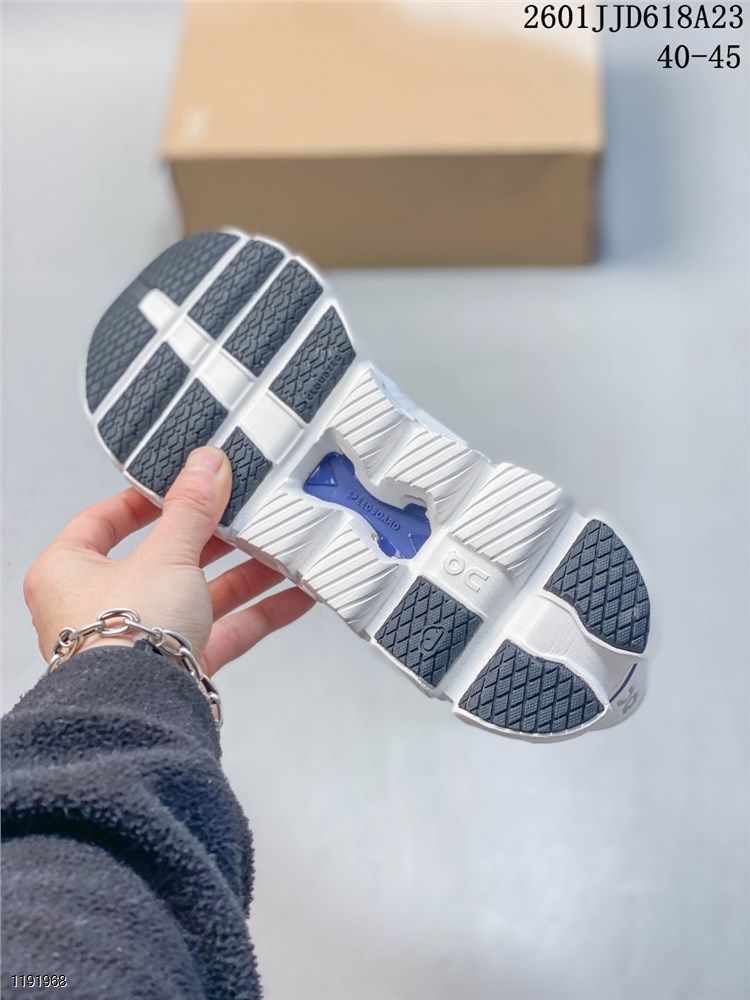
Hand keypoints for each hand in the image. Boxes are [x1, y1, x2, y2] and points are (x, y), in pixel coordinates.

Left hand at [23, 447, 314, 675]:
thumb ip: (192, 508)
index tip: (183, 484)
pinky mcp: (178, 667)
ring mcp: (142, 638)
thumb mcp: (165, 553)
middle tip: (246, 512)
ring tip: (283, 548)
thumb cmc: (120, 639)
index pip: (104, 521)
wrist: (140, 712)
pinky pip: (224, 631)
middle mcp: (100, 606)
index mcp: (69, 570)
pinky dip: (259, 612)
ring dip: (246, 573)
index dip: (145, 499)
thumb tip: (206, 466)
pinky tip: (295, 595)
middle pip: (165, 557)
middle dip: (215, 538)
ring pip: (200, 595)